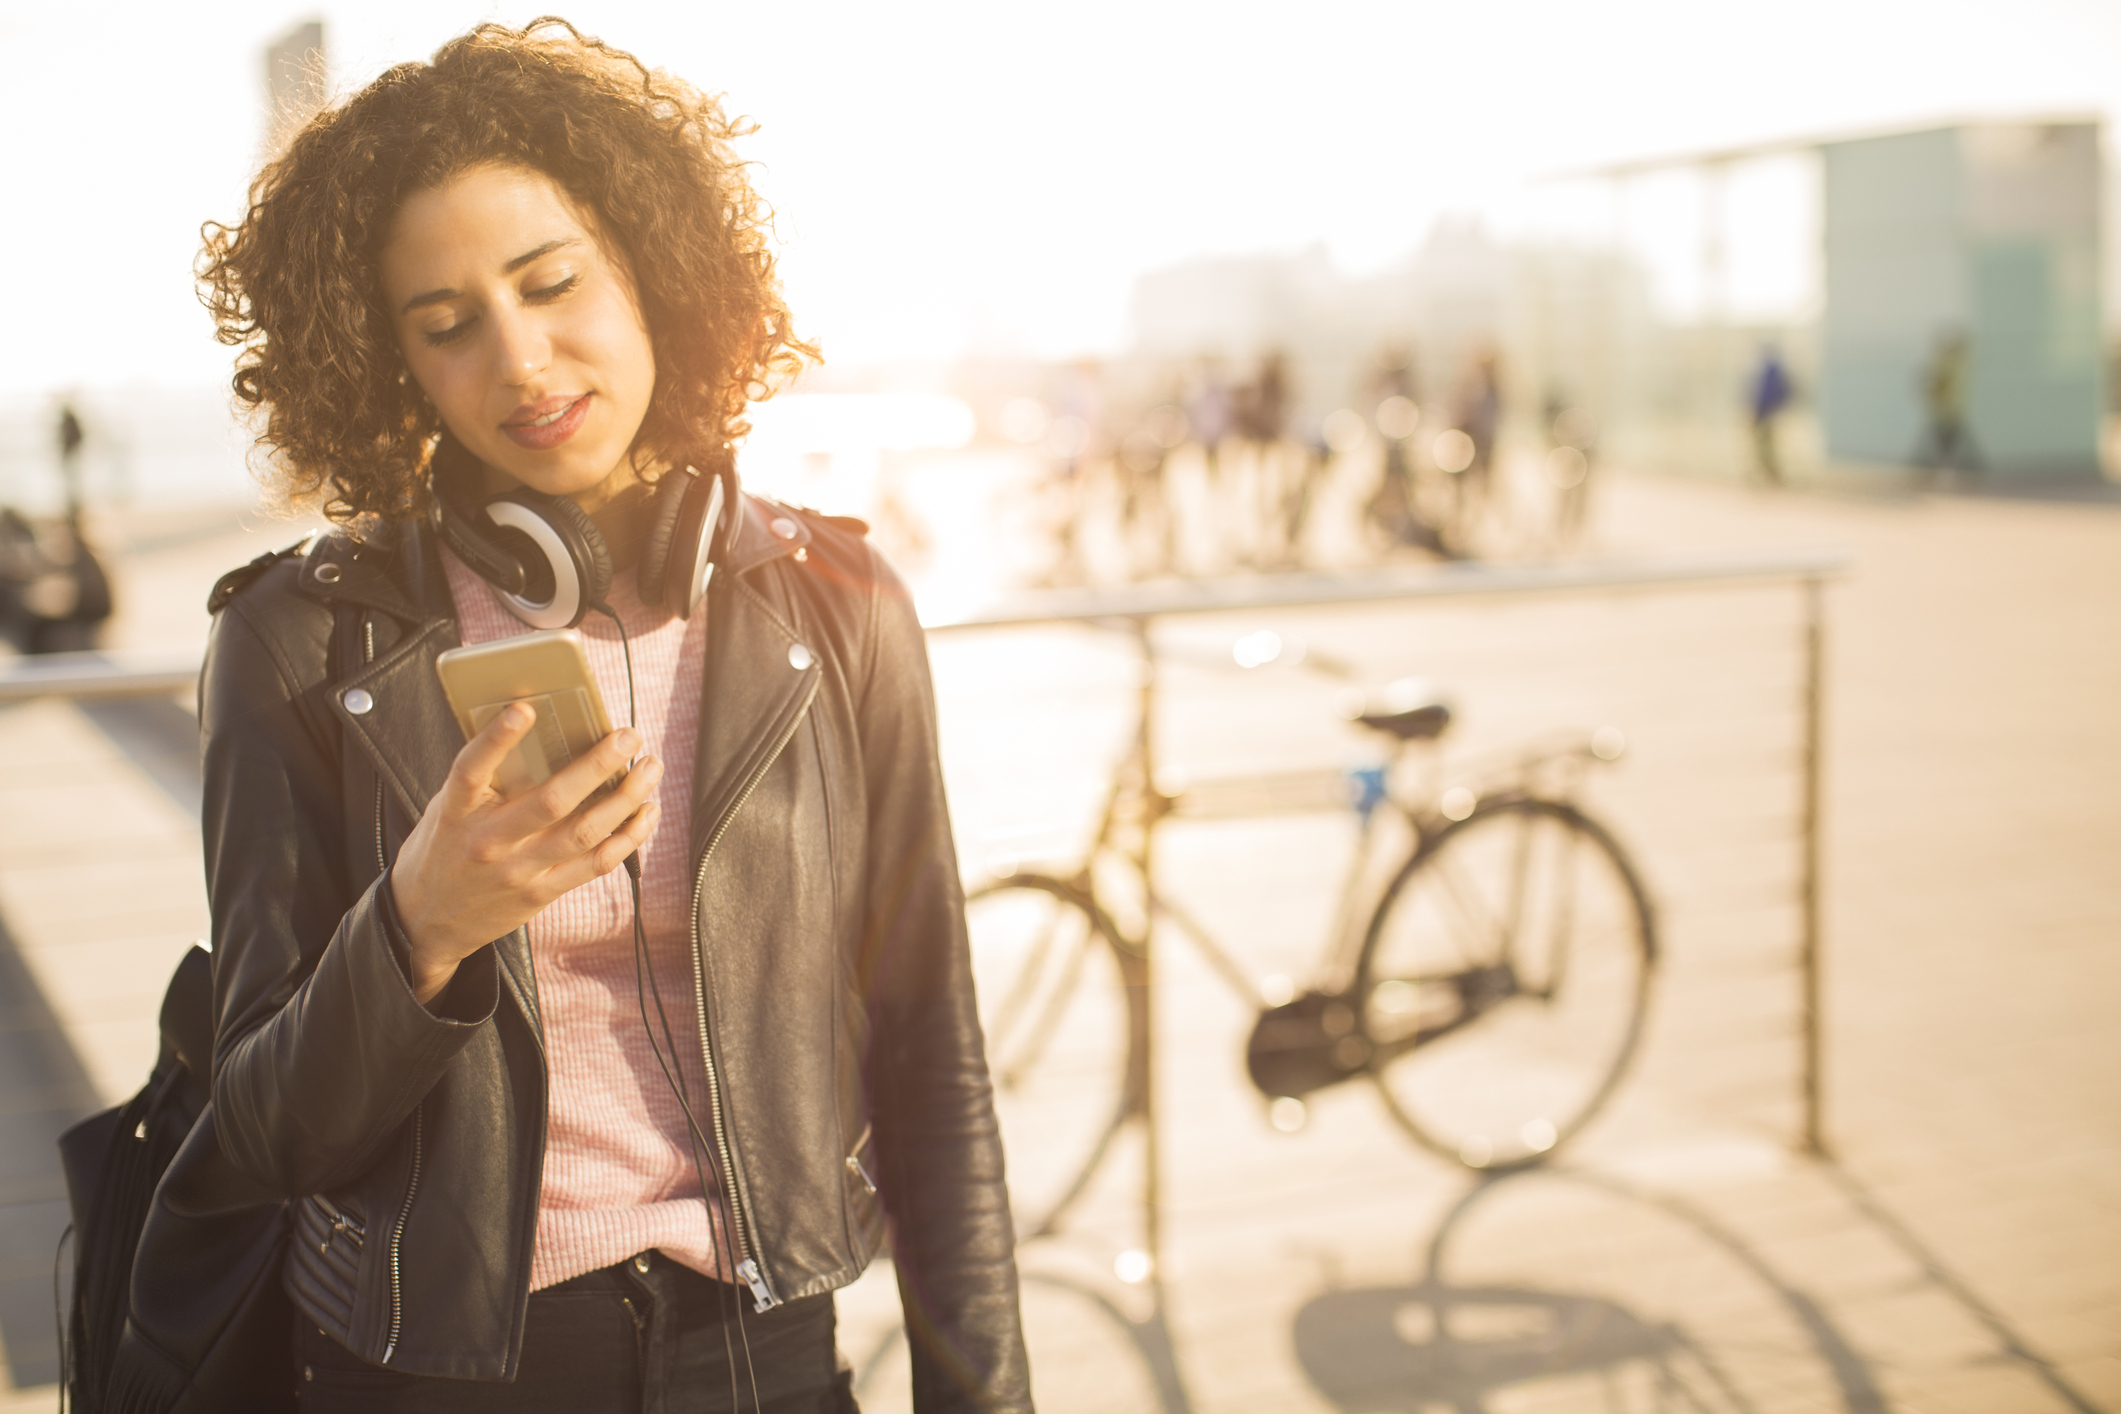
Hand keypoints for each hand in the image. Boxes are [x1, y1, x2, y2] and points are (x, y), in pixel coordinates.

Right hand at [390, 704, 662, 1005]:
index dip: (497, 739)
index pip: (473, 769)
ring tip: (650, 767)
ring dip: (626, 797)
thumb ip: (482, 780)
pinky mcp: (540, 893)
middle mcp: (489, 841)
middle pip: (552, 801)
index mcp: (457, 811)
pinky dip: (628, 837)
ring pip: (585, 832)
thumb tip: (536, 734)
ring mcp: (518, 871)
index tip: (525, 709)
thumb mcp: (445, 810)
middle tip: (629, 735)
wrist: (425, 921)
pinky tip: (646, 811)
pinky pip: (595, 864)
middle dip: (598, 764)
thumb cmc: (442, 850)